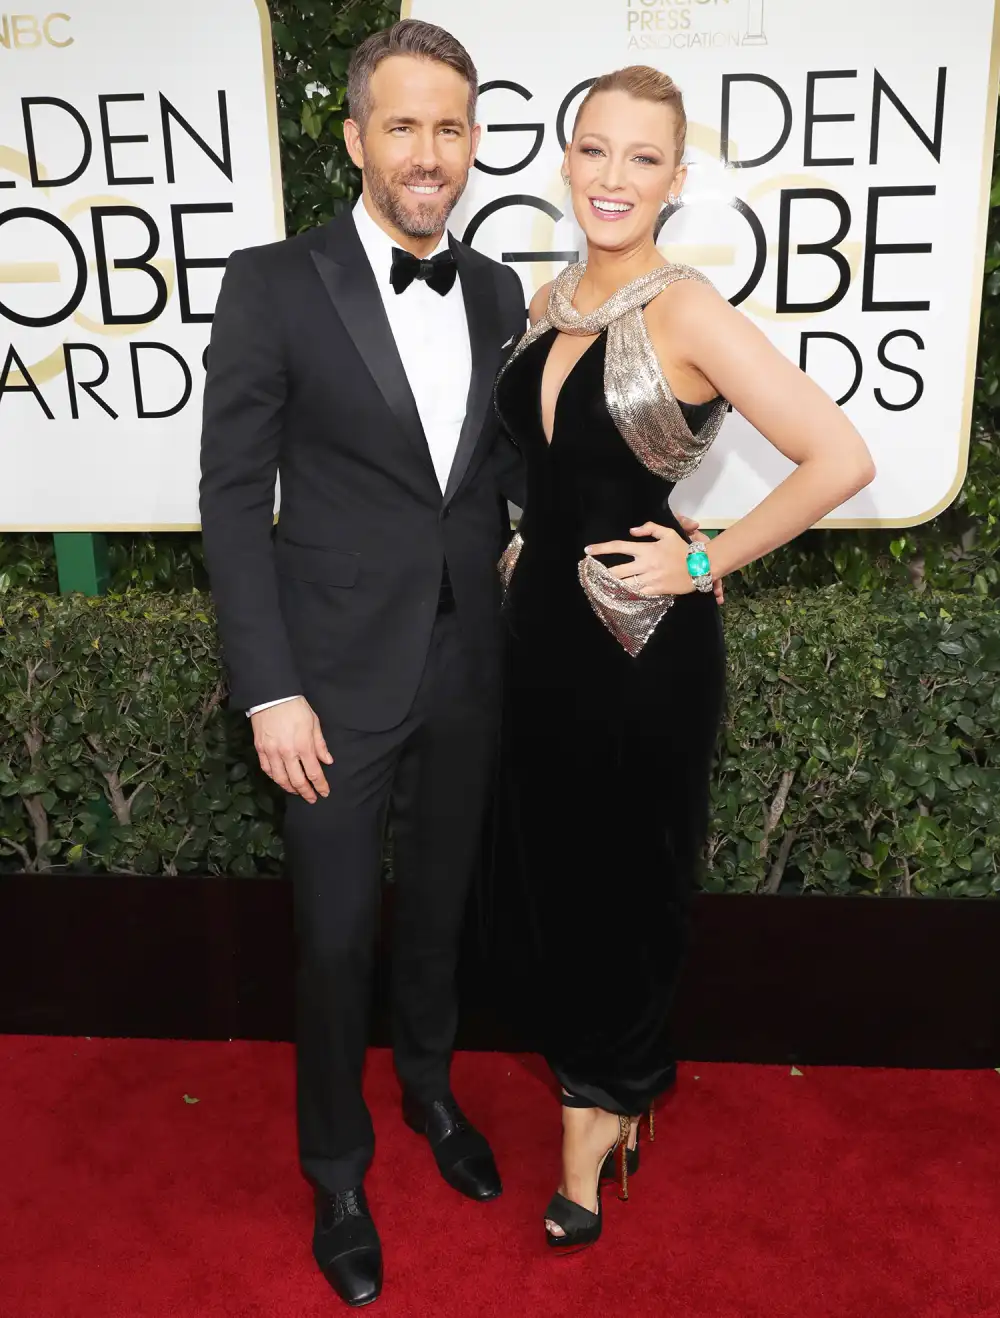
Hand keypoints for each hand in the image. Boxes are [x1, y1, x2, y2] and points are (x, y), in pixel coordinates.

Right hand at [250, 696, 332, 802]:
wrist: (272, 696)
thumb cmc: (296, 707)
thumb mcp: (314, 723)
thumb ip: (320, 744)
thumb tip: (328, 761)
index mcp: (303, 745)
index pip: (313, 773)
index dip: (320, 785)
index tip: (324, 793)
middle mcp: (287, 752)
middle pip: (297, 780)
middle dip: (306, 792)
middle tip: (311, 798)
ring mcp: (271, 752)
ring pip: (280, 779)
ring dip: (290, 788)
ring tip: (297, 791)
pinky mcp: (260, 749)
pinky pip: (267, 770)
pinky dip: (275, 778)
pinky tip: (281, 780)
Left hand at [585, 520, 722, 604]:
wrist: (700, 566)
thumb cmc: (683, 549)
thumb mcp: (668, 533)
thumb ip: (649, 529)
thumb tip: (632, 530)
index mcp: (646, 549)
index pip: (619, 547)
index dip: (601, 548)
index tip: (588, 551)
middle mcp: (645, 565)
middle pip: (617, 570)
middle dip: (603, 574)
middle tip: (594, 575)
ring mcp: (650, 579)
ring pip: (625, 584)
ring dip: (613, 586)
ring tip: (602, 587)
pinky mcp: (656, 590)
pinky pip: (638, 594)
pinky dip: (628, 595)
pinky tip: (619, 596)